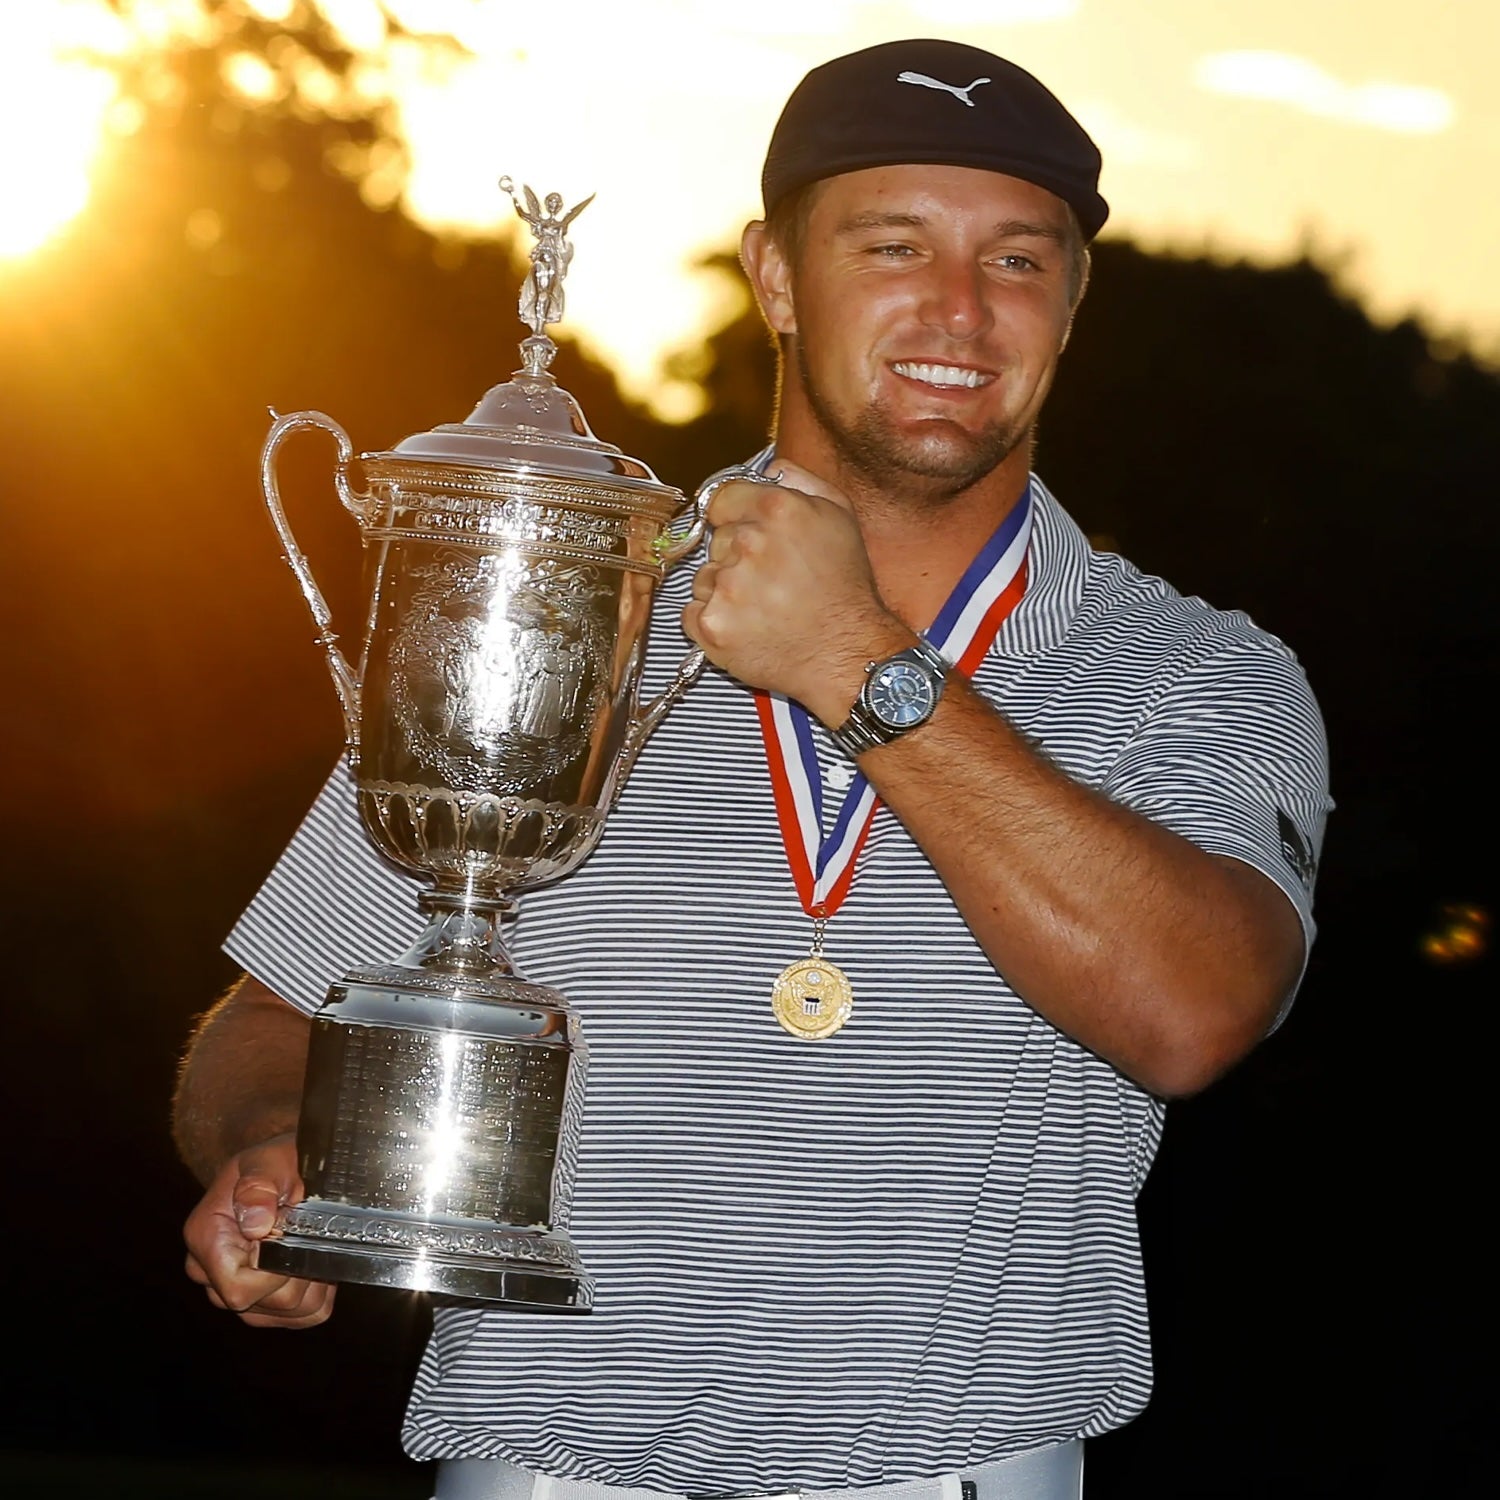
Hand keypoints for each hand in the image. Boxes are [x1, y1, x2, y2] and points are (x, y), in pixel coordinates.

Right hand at [183, 1134, 335, 1328]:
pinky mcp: (262, 1302)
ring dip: (310, 1280)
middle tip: (307, 1232)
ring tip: (311, 1241)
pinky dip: (319, 1291)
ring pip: (285, 1313)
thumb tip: (255, 1225)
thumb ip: (260, 1186)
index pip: (238, 1288)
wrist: (288, 1167)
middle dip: (295, 1272)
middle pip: (260, 1304)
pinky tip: (315, 1260)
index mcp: (205, 1237)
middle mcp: (209, 1272)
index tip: (293, 1235)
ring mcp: (233, 1291)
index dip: (275, 1269)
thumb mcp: (270, 1159)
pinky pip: (302, 1316)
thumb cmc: (276, 1162)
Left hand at [682, 460, 910, 720]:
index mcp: (777, 509)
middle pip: (714, 541)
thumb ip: (800, 481)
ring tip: (765, 607)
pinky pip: (693, 614)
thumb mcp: (840, 517)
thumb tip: (769, 469)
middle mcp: (748, 543)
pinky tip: (749, 627)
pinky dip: (714, 621)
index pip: (721, 499)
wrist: (847, 653)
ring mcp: (727, 587)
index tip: (749, 535)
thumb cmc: (846, 589)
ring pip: (704, 578)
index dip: (735, 517)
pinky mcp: (713, 626)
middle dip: (736, 557)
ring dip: (726, 591)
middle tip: (772, 580)